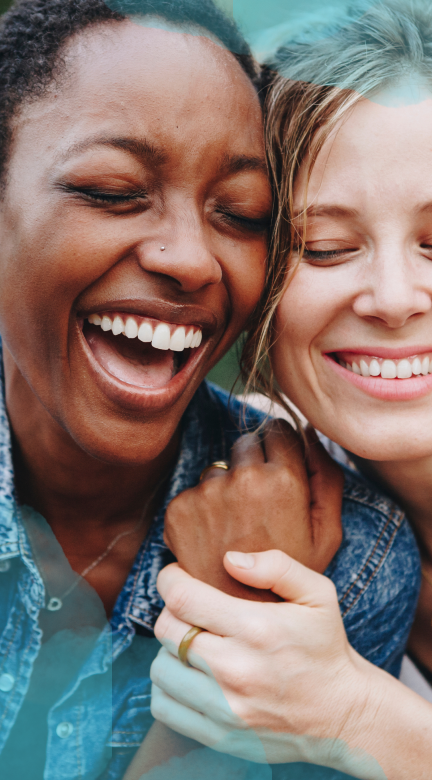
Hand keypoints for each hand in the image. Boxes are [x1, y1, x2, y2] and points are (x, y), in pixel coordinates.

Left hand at [151, 551, 387, 777]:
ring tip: (191, 642)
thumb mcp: (318, 594)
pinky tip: (189, 675)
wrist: (345, 715)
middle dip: (171, 610)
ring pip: (160, 668)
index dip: (170, 580)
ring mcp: (225, 707)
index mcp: (257, 628)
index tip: (177, 576)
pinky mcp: (219, 734)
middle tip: (188, 607)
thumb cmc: (325, 647)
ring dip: (170, 650)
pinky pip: (164, 706)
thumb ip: (277, 566)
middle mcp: (236, 669)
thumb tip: (229, 559)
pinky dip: (167, 688)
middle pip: (166, 630)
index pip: (183, 598)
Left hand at [164, 421, 342, 599]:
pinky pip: (192, 493)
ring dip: (225, 488)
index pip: (278, 429)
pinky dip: (200, 511)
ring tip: (236, 530)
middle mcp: (243, 480)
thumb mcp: (326, 533)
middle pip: (246, 443)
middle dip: (253, 465)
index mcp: (284, 480)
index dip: (281, 448)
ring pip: (217, 470)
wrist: (245, 622)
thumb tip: (310, 433)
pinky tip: (214, 541)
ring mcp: (207, 494)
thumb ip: (326, 477)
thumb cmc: (292, 579)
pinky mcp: (179, 510)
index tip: (280, 469)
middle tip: (259, 507)